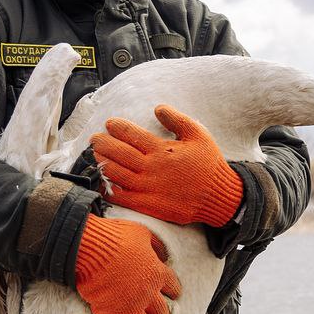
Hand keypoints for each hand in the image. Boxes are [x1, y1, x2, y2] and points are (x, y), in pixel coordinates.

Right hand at [74, 214, 180, 313]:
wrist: (91, 249)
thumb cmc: (116, 237)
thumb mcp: (142, 233)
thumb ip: (155, 245)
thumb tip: (162, 253)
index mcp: (158, 273)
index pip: (173, 288)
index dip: (172, 291)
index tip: (172, 295)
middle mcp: (149, 294)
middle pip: (162, 313)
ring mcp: (131, 308)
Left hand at [91, 105, 242, 226]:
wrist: (219, 197)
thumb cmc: (209, 164)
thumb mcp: (199, 135)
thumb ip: (177, 119)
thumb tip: (158, 107)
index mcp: (163, 150)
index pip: (132, 135)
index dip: (117, 127)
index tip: (109, 124)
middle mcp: (152, 169)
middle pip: (119, 153)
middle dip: (103, 144)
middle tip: (95, 139)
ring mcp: (148, 189)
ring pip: (116, 174)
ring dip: (102, 163)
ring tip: (95, 156)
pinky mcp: (148, 206)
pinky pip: (121, 197)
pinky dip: (108, 188)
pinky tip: (101, 181)